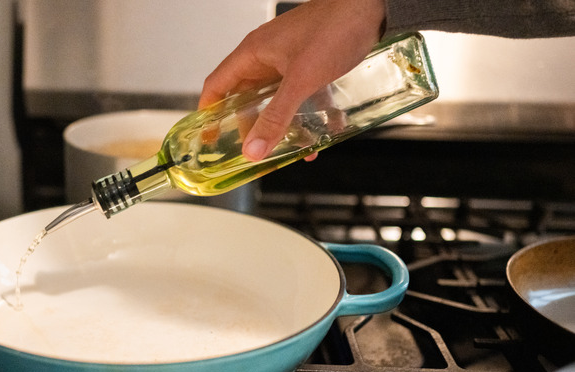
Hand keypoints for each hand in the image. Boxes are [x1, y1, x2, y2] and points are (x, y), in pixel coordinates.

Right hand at [199, 0, 385, 160]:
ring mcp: (289, 60)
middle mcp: (267, 56)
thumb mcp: (301, 80)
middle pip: (246, 97)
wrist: (372, 7)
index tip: (207, 137)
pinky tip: (324, 130)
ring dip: (283, 123)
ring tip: (291, 147)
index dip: (208, 112)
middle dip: (251, 126)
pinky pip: (302, 94)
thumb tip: (254, 148)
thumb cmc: (335, 27)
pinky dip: (309, 113)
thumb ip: (276, 117)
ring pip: (276, 99)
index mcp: (252, 53)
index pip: (216, 85)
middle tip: (254, 149)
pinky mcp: (311, 64)